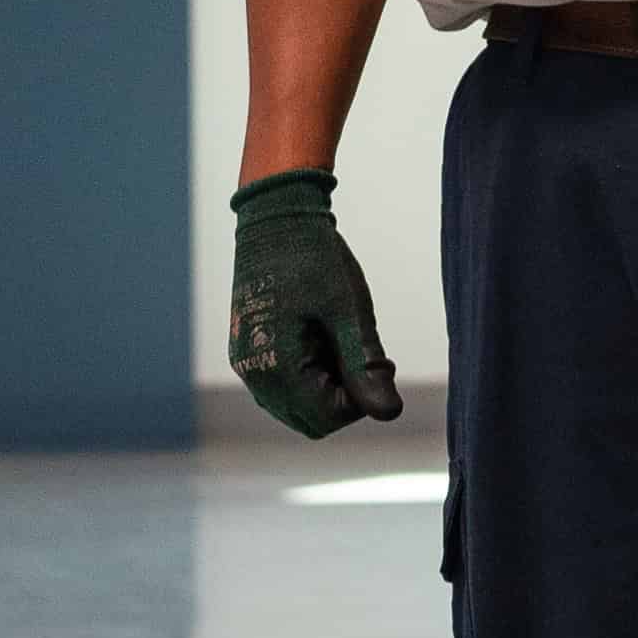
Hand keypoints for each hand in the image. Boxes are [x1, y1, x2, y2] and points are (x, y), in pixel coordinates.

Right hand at [228, 168, 403, 440]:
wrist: (276, 217)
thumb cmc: (315, 259)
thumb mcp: (349, 312)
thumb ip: (364, 366)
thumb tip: (389, 414)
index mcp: (278, 368)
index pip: (330, 419)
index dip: (361, 398)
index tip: (376, 359)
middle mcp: (255, 375)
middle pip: (313, 420)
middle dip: (343, 395)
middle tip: (358, 348)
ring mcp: (248, 365)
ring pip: (298, 406)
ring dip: (327, 385)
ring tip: (337, 336)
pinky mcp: (248, 353)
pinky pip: (284, 386)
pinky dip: (310, 373)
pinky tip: (319, 334)